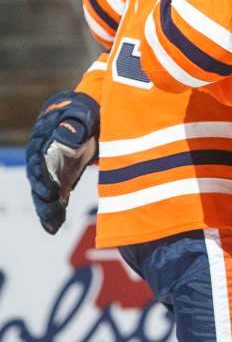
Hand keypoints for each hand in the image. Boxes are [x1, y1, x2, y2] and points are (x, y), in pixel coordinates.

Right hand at [26, 91, 99, 233]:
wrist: (83, 116)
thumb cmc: (82, 114)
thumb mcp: (81, 115)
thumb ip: (75, 125)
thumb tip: (67, 137)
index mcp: (44, 140)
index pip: (39, 160)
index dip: (43, 177)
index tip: (50, 191)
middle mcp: (41, 157)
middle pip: (38, 179)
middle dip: (43, 195)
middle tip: (51, 208)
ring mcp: (47, 169)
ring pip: (42, 191)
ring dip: (46, 207)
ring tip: (52, 224)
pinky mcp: (56, 180)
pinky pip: (51, 197)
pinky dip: (51, 212)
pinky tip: (53, 227)